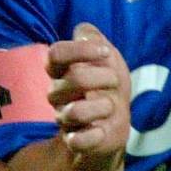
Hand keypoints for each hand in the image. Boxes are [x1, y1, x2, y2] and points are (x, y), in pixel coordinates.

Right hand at [46, 23, 130, 156]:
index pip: (55, 54)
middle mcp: (57, 95)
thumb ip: (95, 40)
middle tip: (115, 81)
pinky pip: (77, 141)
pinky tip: (102, 130)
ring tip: (111, 107)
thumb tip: (83, 29)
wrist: (113, 123)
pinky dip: (93, 136)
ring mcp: (65, 118)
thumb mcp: (107, 59)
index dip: (81, 50)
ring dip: (103, 106)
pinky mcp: (76, 141)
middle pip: (73, 79)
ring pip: (75, 112)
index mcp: (61, 73)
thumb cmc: (107, 87)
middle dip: (103, 77)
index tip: (105, 52)